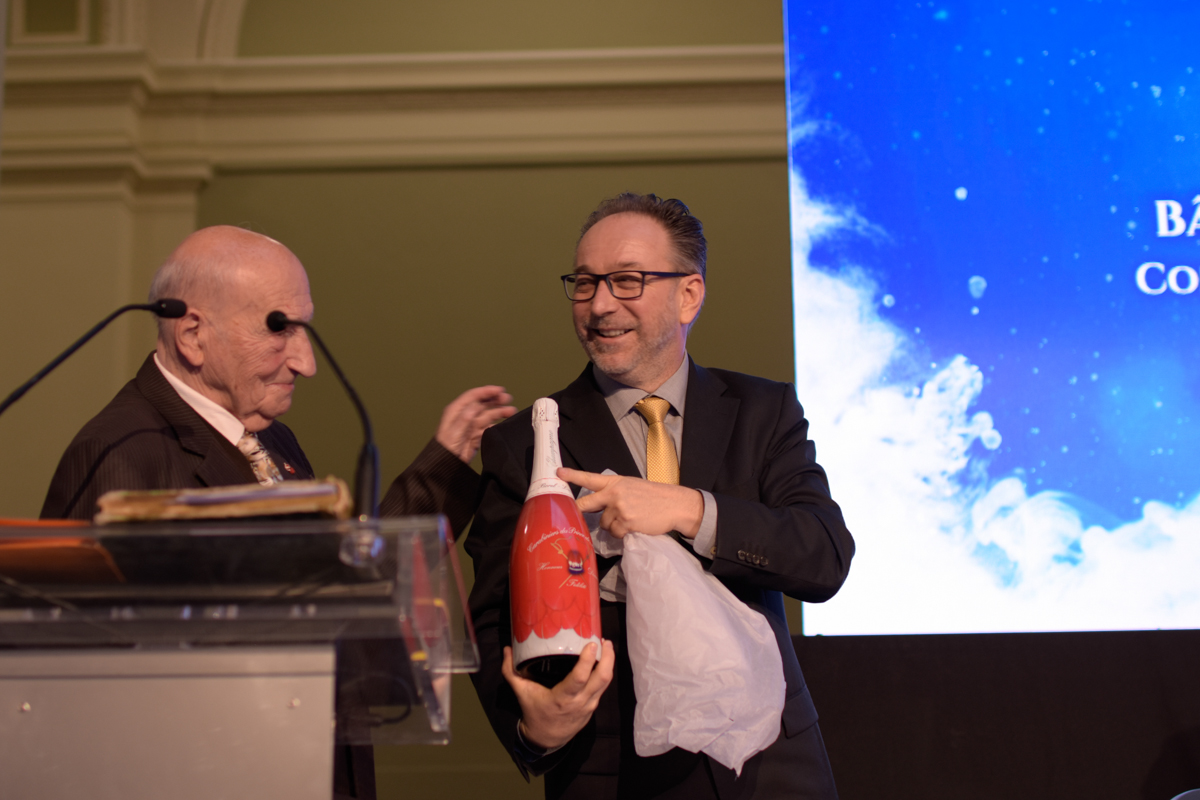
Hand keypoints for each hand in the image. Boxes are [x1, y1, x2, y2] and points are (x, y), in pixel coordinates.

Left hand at [435, 386, 515, 462]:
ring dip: (499, 412)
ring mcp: (470, 426)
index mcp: (456, 411)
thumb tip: (477, 405)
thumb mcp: (454, 431)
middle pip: (482, 404)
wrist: (447, 465)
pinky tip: (503, 424)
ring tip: (511, 411)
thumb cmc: (446, 447)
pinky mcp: (475, 436)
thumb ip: (466, 417)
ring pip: (487, 415)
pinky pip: (488, 427)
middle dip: (495, 400)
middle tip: (507, 398)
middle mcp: (464, 416)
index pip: (473, 396)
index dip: (487, 391)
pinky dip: (496, 424)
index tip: (500, 390)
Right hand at [502, 640, 614, 749]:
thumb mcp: (521, 692)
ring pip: (605, 682)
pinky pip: (602, 687)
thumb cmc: (534, 713)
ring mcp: (589, 705)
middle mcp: (579, 702)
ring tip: (606, 646)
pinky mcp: (593, 706)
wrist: (546, 739)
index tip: (591, 644)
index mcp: (562, 698)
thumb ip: (511, 671)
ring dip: (609, 663)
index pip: (580, 679)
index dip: (588, 661)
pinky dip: (604, 671)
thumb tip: (507, 649)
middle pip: (601, 679)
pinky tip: (602, 660)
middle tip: (604, 640)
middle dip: (607, 658)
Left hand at [557, 467, 703, 538]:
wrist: (674, 504)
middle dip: (579, 510)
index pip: (590, 478)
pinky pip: (614, 533)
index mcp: (615, 482)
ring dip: (612, 525)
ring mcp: (619, 508)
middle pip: (587, 503)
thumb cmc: (654, 496)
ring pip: (603, 523)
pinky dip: (621, 533)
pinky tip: (633, 527)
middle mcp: (614, 493)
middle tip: (573, 514)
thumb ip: (614, 493)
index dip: (573, 476)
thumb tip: (598, 507)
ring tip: (629, 519)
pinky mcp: (626, 522)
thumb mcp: (632, 486)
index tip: (558, 473)